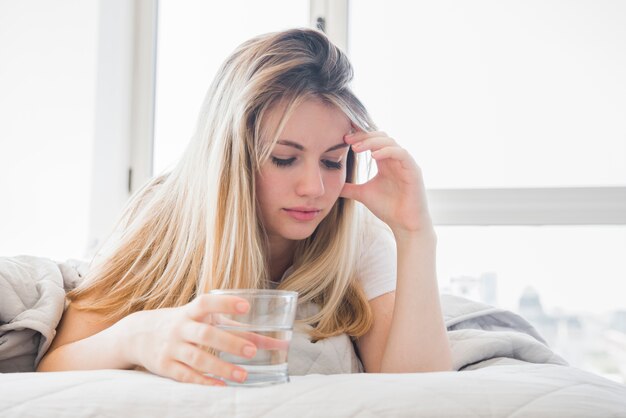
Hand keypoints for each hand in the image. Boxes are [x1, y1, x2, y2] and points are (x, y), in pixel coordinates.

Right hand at [120, 294, 260, 385]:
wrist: (137, 334)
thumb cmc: (183, 324)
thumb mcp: (203, 319)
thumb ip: (236, 327)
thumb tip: (275, 342)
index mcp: (191, 311)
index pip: (207, 303)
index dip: (225, 303)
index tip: (246, 306)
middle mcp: (180, 327)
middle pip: (205, 333)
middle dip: (229, 342)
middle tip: (252, 351)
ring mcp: (172, 347)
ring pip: (197, 357)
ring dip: (220, 367)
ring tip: (243, 376)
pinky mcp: (165, 366)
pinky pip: (185, 375)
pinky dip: (203, 381)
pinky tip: (221, 386)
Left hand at [341, 127, 433, 236]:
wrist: (404, 224)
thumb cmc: (388, 209)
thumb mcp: (363, 194)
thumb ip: (349, 188)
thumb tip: (332, 186)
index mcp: (385, 162)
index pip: (373, 141)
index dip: (359, 137)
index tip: (343, 139)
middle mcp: (396, 159)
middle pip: (381, 136)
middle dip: (363, 136)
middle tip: (348, 140)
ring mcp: (405, 163)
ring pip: (390, 142)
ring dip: (372, 142)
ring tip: (356, 148)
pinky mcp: (414, 170)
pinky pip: (401, 153)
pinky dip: (387, 151)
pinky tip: (373, 156)